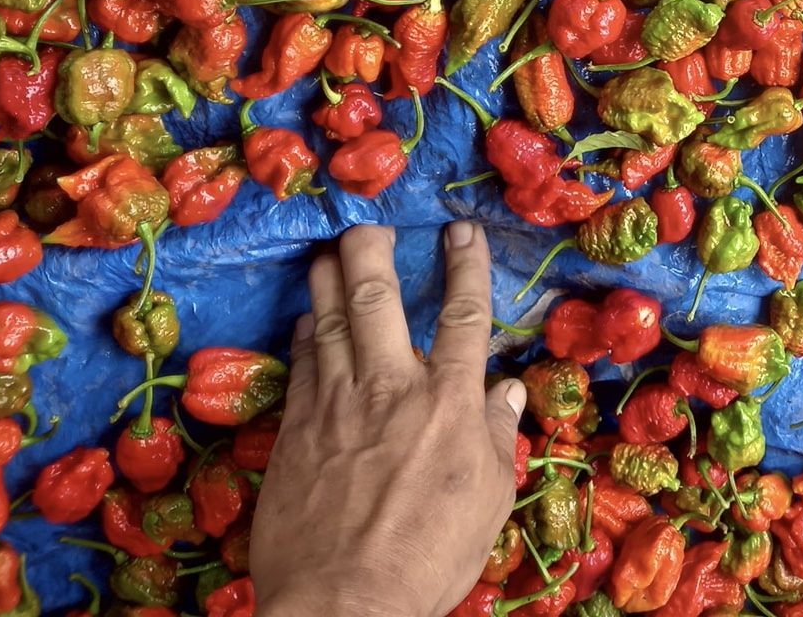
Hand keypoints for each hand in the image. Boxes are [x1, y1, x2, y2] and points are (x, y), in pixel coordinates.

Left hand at [251, 224, 524, 616]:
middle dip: (373, 251)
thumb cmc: (429, 558)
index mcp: (450, 403)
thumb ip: (496, 437)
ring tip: (327, 251)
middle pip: (379, 299)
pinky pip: (302, 366)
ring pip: (331, 322)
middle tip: (367, 223)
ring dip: (328, 280)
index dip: (466, 267)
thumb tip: (506, 393)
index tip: (461, 231)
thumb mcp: (488, 499)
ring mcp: (338, 407)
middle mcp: (392, 389)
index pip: (464, 316)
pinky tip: (306, 318)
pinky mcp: (297, 433)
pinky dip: (306, 335)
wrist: (343, 604)